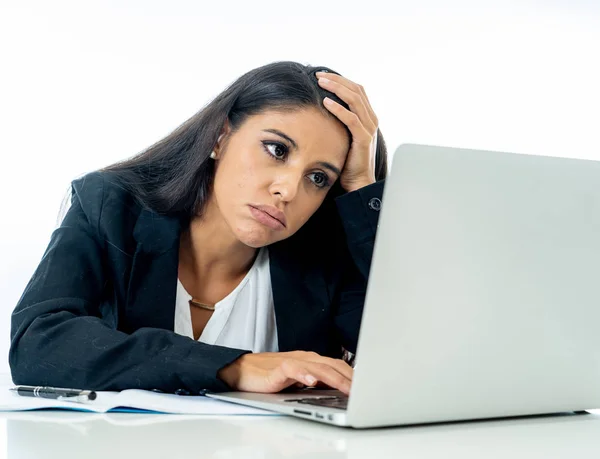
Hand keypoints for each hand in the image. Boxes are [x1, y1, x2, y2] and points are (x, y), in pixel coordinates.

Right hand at [217, 351, 353, 394]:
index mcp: (311, 361)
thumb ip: (317, 383)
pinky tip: (312, 382)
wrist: (241, 370)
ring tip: (348, 389)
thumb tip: (339, 392)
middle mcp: (304, 359)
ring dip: (335, 378)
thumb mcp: (298, 381)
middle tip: (364, 392)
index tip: (368, 386)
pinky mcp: (277, 369)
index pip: (338, 365)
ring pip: (318, 367)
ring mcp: (291, 362)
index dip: (354, 375)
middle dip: (351, 379)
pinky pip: (293, 369)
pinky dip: (304, 375)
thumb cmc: (270, 376)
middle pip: (333, 365)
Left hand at [316, 71, 378, 191]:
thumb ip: (339, 122)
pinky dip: (339, 109)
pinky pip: (352, 119)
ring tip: (321, 83)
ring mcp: (369, 128)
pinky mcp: (364, 139)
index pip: (357, 90)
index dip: (341, 80)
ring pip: (355, 100)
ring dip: (337, 88)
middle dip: (337, 80)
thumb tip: (321, 109)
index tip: (324, 76)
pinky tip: (326, 102)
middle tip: (319, 75)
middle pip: (356, 90)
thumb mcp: (343, 136)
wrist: (358, 181)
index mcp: (368, 117)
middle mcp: (371, 120)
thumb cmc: (347, 161)